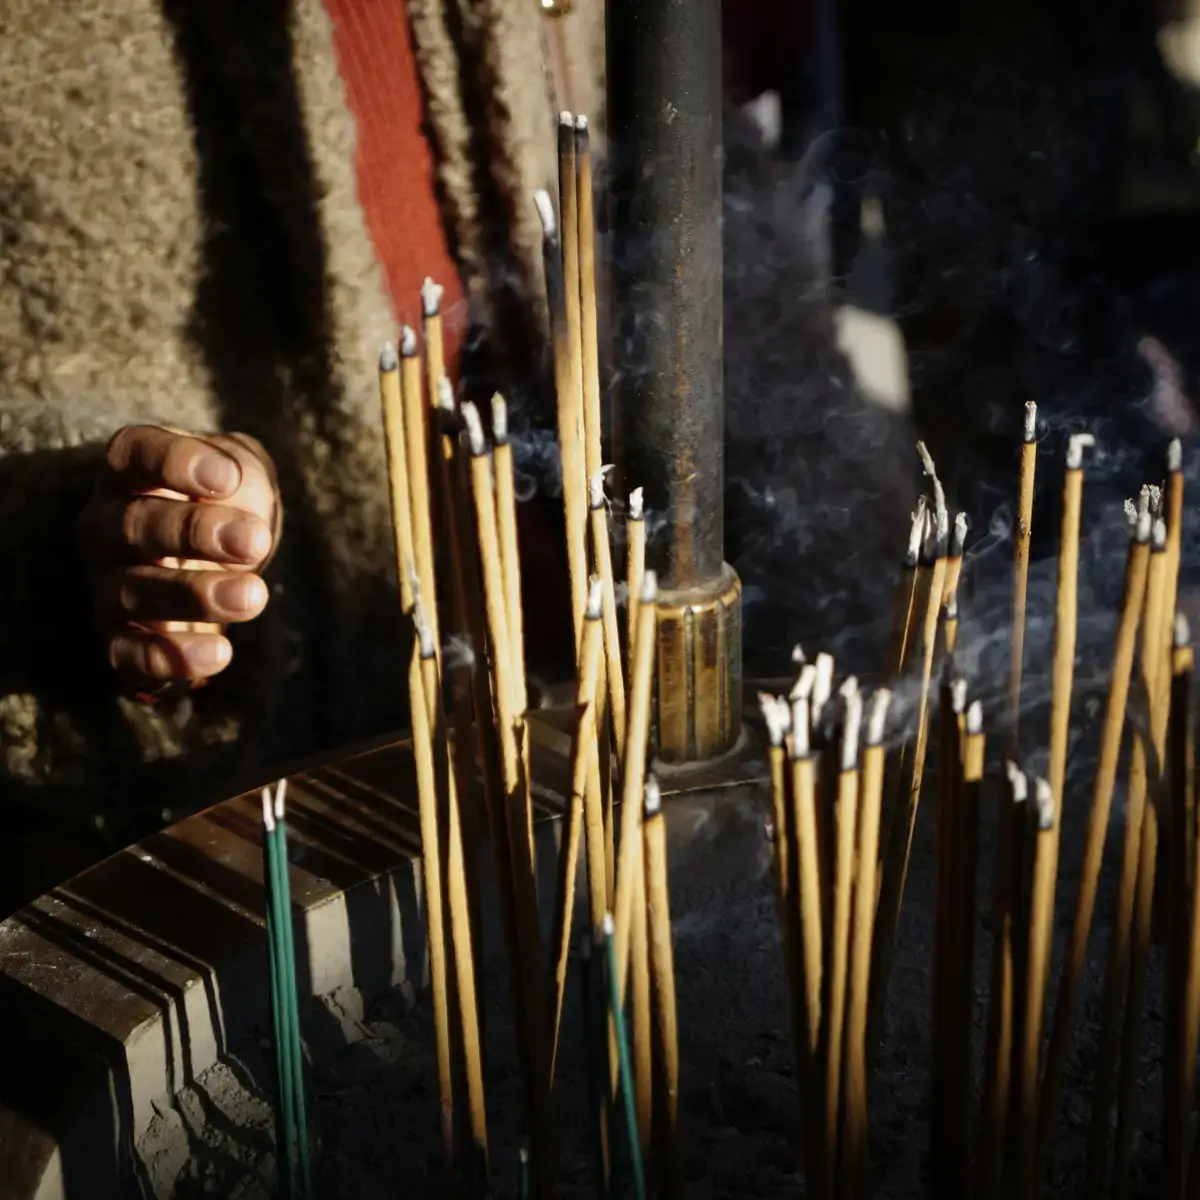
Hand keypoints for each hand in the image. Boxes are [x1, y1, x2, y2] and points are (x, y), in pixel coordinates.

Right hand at [77, 426, 280, 698]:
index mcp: (130, 473)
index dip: (175, 463)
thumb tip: (233, 484)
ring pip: (135, 590)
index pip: (135, 455)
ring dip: (194, 595)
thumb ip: (237, 463)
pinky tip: (219, 654)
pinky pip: (129, 654)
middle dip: (194, 532)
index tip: (227, 479)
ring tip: (252, 596)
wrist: (218, 564)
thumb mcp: (237, 470)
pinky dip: (170, 658)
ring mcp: (108, 586)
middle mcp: (106, 527)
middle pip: (135, 525)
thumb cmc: (227, 503)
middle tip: (253, 541)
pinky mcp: (119, 641)